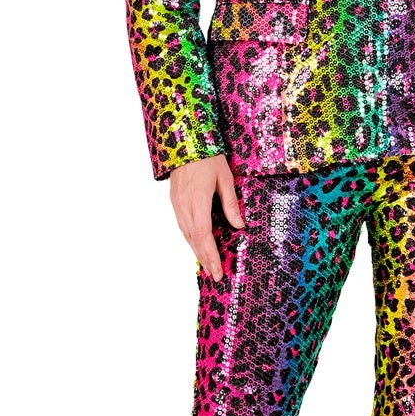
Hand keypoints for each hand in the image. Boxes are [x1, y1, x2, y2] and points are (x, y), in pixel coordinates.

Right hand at [170, 154, 243, 280]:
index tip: (218, 270)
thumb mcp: (225, 178)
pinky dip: (192, 239)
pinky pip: (183, 226)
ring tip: (208, 265)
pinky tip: (198, 245)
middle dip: (205, 259)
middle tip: (215, 275)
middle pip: (194, 240)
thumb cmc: (207, 157)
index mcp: (197, 202)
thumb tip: (239, 226)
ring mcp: (177, 205)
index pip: (204, 236)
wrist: (185, 140)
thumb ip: (230, 204)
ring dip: (197, 251)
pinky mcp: (175, 202)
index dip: (211, 256)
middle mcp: (184, 207)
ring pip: (187, 235)